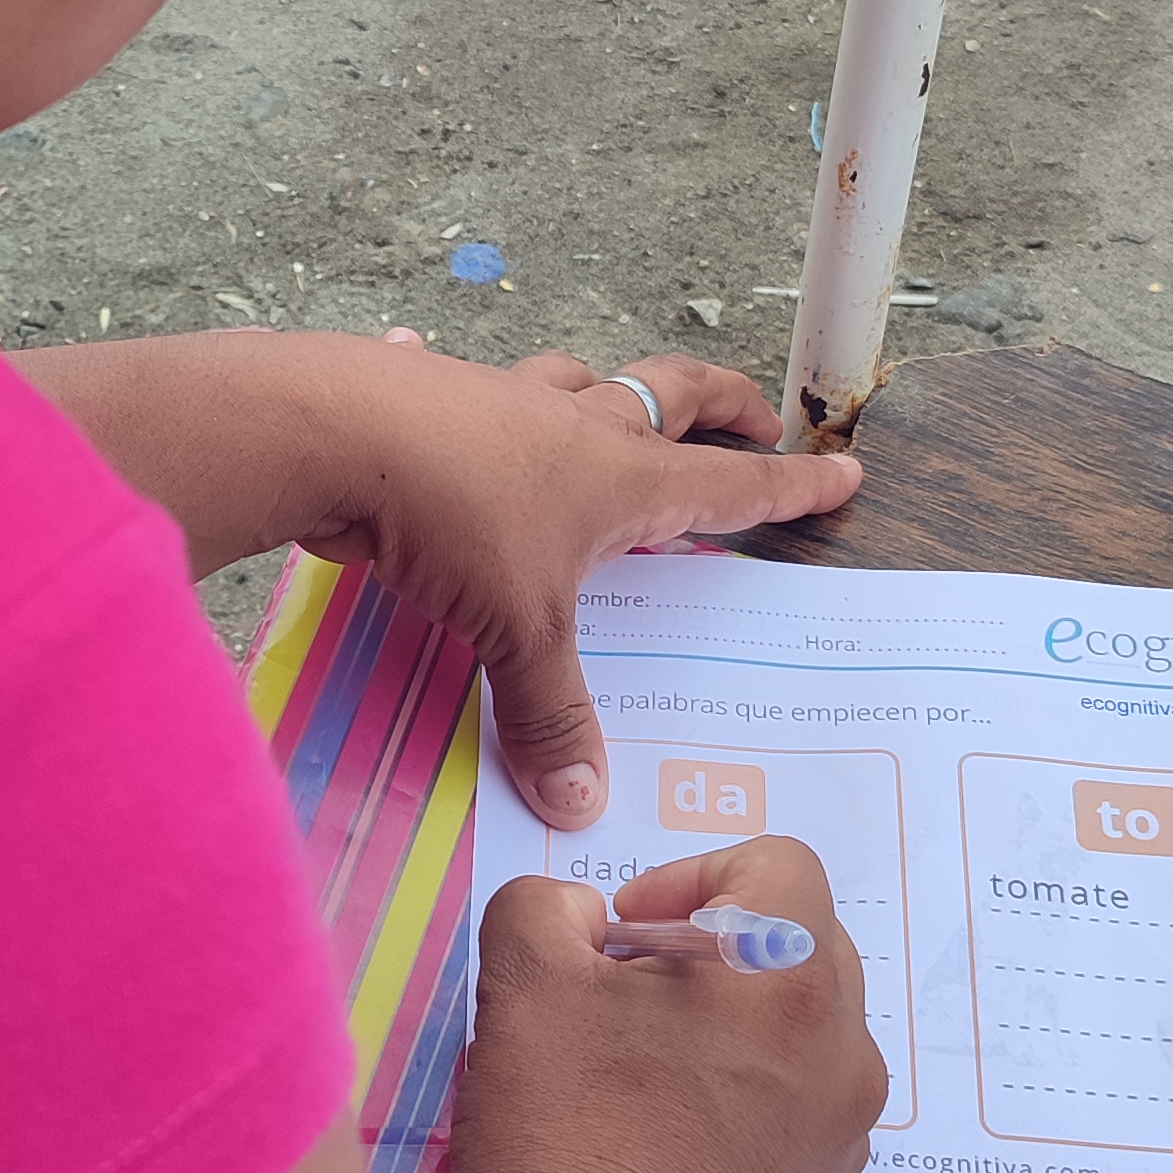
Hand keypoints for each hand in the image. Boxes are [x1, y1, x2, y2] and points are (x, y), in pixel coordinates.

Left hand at [291, 338, 859, 829]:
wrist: (330, 433)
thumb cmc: (448, 522)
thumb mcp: (515, 630)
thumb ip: (551, 716)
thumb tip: (585, 805)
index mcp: (618, 477)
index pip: (728, 486)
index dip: (788, 489)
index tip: (841, 472)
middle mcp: (570, 424)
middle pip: (671, 396)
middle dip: (721, 404)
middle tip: (754, 415)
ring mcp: (496, 398)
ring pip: (572, 378)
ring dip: (601, 388)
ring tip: (610, 399)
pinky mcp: (422, 392)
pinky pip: (446, 377)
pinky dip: (445, 377)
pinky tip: (427, 367)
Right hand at [443, 837, 884, 1172]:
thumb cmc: (563, 1121)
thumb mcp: (524, 973)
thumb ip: (550, 905)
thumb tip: (587, 924)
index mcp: (794, 978)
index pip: (777, 866)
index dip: (692, 875)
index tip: (626, 932)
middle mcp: (845, 1050)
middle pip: (801, 941)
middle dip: (718, 941)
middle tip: (629, 983)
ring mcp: (840, 1129)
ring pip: (801, 1024)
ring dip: (731, 1013)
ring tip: (643, 1054)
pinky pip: (796, 1097)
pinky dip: (743, 1082)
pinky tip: (663, 1120)